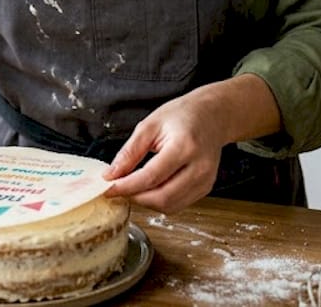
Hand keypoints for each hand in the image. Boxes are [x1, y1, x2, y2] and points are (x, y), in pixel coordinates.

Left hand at [100, 92, 227, 213]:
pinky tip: (150, 188)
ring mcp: (205, 180)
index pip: (151, 177)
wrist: (212, 115)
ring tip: (133, 187)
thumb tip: (111, 175)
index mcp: (184, 147)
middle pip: (162, 197)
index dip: (126, 186)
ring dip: (146, 202)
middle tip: (118, 188)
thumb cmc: (182, 115)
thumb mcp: (149, 125)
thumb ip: (129, 152)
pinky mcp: (206, 188)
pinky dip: (160, 201)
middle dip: (135, 197)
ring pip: (169, 206)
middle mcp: (199, 167)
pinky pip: (178, 204)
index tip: (107, 187)